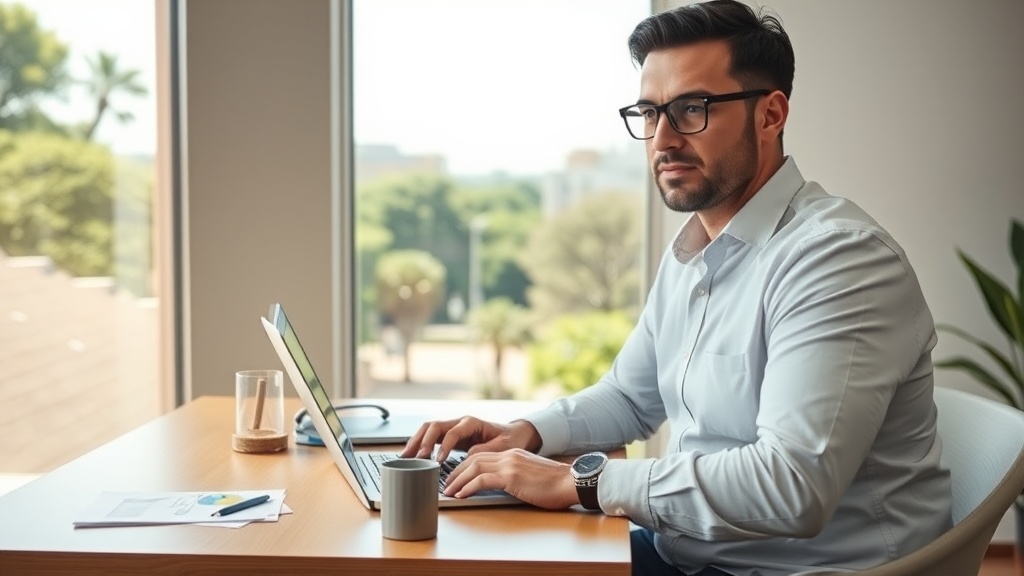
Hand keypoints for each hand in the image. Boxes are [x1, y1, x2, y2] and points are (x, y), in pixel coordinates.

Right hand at [400, 416, 540, 461]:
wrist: (514, 435)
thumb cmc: (509, 440)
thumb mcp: (503, 447)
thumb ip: (485, 450)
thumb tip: (467, 457)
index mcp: (472, 423)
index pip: (452, 432)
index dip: (444, 446)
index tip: (438, 460)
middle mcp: (459, 423)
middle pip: (434, 426)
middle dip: (423, 441)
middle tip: (417, 458)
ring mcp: (453, 428)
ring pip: (428, 429)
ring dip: (416, 441)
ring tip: (405, 456)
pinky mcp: (449, 436)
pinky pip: (430, 437)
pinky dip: (419, 444)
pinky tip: (411, 455)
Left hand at [443, 448, 578, 509]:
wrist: (572, 482)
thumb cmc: (555, 485)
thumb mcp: (531, 476)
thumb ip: (515, 476)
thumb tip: (503, 486)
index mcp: (513, 454)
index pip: (481, 456)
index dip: (465, 467)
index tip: (456, 478)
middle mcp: (509, 455)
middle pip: (473, 460)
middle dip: (456, 473)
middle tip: (446, 485)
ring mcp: (510, 464)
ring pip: (474, 468)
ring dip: (457, 480)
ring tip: (449, 491)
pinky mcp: (511, 476)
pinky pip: (482, 480)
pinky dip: (468, 487)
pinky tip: (461, 494)